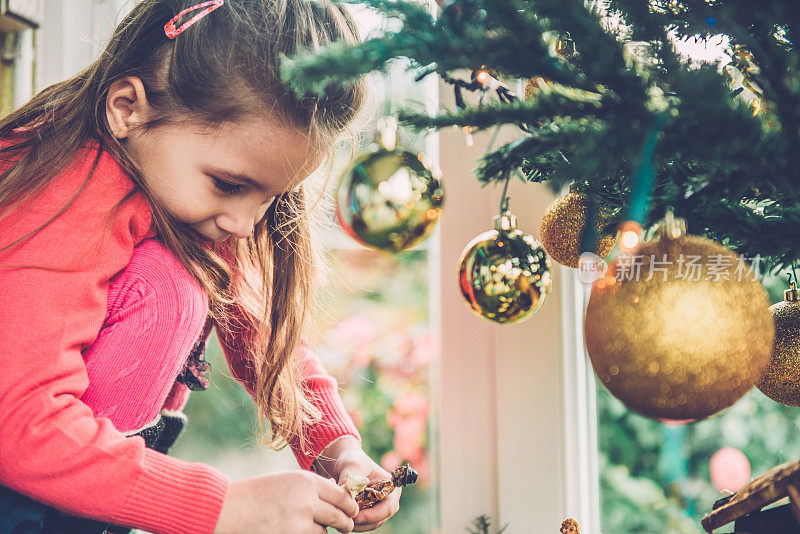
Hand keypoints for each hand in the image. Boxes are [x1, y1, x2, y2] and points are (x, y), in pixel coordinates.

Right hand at [212, 471, 358, 533]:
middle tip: (347, 526)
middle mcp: (307, 501)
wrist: (227, 509)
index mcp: (306, 481)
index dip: (349, 505)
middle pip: (339, 516)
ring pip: (323, 532)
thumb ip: (311, 490)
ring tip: (302, 525)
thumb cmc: (256, 495)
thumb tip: (339, 501)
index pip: (340, 495)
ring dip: (319, 532)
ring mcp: (300, 523)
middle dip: (345, 522)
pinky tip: (295, 531)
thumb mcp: (286, 483)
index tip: (352, 510)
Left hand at [313, 436, 401, 531]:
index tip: (354, 516)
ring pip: (367, 525)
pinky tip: (337, 512)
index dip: (372, 516)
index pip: (388, 508)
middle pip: (378, 520)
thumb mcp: (353, 466)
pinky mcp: (366, 513)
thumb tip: (348, 499)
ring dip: (353, 523)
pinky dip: (348, 520)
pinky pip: (359, 524)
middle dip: (360, 522)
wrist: (342, 461)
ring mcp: (377, 508)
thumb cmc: (352, 460)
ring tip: (337, 512)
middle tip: (342, 518)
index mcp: (391, 487)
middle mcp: (387, 500)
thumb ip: (353, 481)